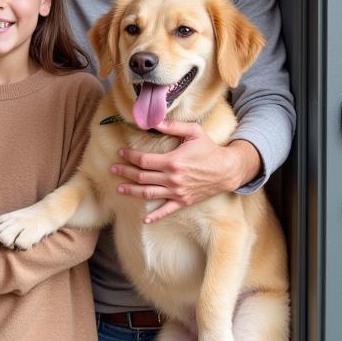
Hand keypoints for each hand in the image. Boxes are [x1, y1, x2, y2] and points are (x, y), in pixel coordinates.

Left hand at [111, 122, 260, 223]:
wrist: (227, 170)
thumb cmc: (209, 149)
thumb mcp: (193, 132)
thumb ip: (172, 126)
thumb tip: (153, 121)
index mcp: (173, 161)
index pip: (144, 160)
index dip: (130, 156)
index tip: (121, 152)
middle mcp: (172, 179)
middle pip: (142, 177)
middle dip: (125, 172)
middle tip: (113, 169)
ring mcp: (177, 192)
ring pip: (148, 193)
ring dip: (132, 191)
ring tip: (119, 187)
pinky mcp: (183, 201)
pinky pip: (166, 211)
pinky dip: (155, 216)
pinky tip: (145, 219)